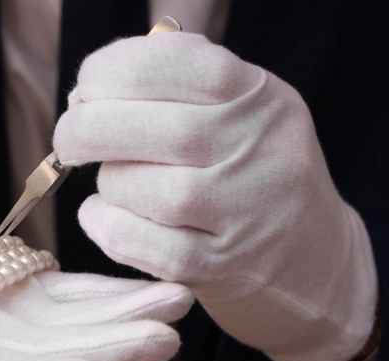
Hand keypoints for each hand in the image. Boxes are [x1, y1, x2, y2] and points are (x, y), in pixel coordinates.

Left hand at [53, 33, 377, 360]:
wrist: (318, 265)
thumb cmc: (256, 178)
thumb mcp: (245, 113)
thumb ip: (181, 87)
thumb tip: (90, 86)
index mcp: (259, 98)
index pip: (176, 62)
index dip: (112, 69)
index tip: (86, 86)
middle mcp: (257, 149)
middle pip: (147, 127)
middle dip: (86, 128)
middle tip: (70, 139)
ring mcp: (243, 213)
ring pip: (137, 187)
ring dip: (107, 184)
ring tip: (118, 186)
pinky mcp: (222, 268)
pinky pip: (140, 243)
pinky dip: (106, 226)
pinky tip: (103, 218)